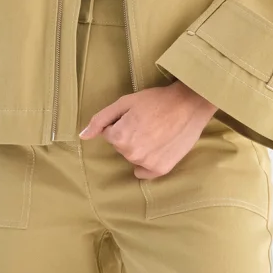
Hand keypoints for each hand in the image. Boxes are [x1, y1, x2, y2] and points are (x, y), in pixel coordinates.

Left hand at [78, 80, 217, 177]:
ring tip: (156, 131)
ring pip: (133, 157)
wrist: (189, 104)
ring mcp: (148, 164)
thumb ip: (101, 119)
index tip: (136, 115)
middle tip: (147, 122)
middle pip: (121, 146)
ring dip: (140, 147)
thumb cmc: (156, 100)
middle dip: (129, 135)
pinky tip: (158, 147)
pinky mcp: (162, 170)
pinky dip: (148, 162)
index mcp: (120, 137)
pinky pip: (144, 171)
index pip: (110, 134)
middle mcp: (132, 154)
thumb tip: (83, 136)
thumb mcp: (125, 102)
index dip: (122, 122)